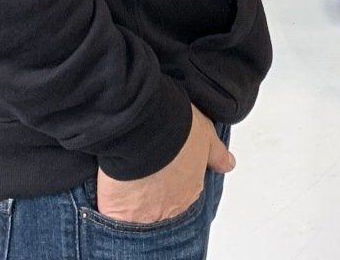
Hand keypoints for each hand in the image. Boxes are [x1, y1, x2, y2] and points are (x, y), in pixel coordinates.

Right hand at [97, 105, 233, 223]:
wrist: (146, 128)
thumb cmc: (177, 128)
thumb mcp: (205, 135)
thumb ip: (217, 153)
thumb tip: (228, 164)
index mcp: (191, 189)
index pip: (182, 191)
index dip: (171, 176)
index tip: (164, 163)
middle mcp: (171, 207)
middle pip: (161, 203)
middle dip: (154, 188)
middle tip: (145, 165)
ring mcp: (143, 213)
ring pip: (138, 210)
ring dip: (134, 196)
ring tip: (127, 172)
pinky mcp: (117, 211)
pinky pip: (113, 210)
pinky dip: (112, 201)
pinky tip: (111, 184)